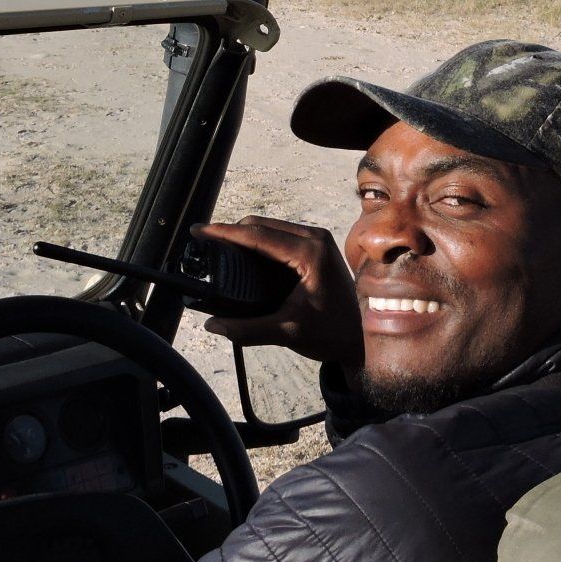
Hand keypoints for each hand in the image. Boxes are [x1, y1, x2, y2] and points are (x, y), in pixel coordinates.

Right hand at [193, 217, 362, 372]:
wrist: (361, 337)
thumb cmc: (331, 334)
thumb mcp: (287, 332)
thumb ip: (248, 330)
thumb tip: (212, 326)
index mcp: (309, 252)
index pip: (257, 235)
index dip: (224, 232)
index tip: (200, 230)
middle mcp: (314, 238)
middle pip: (261, 224)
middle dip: (230, 232)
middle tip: (204, 242)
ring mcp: (317, 239)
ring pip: (270, 226)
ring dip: (244, 235)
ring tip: (218, 247)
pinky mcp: (317, 245)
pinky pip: (280, 234)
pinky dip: (259, 240)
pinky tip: (243, 253)